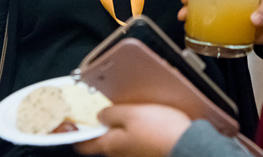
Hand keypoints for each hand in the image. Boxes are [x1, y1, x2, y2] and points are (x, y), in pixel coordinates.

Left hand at [76, 105, 190, 156]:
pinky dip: (133, 133)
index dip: (77, 133)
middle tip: (105, 110)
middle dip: (101, 127)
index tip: (75, 122)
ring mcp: (134, 155)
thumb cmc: (160, 130)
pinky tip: (143, 122)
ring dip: (119, 129)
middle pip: (102, 142)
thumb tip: (99, 116)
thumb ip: (111, 114)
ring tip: (127, 112)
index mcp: (111, 145)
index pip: (83, 145)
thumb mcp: (131, 113)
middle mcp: (119, 154)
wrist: (187, 144)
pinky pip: (134, 143)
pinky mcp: (147, 153)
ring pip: (119, 141)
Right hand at [178, 0, 262, 47]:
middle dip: (193, 6)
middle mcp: (236, 2)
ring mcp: (238, 18)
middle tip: (183, 14)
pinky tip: (203, 41)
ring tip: (187, 26)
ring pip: (214, 17)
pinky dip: (213, 36)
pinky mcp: (243, 34)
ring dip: (199, 21)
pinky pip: (224, 34)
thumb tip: (253, 19)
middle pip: (210, 1)